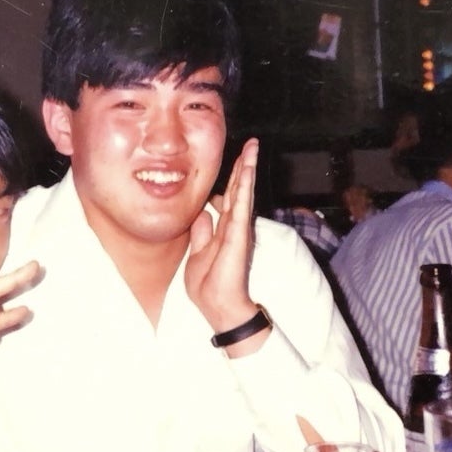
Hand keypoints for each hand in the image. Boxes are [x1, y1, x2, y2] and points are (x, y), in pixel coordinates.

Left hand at [184, 138, 259, 331]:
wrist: (219, 307)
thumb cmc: (209, 284)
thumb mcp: (198, 252)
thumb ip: (202, 231)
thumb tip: (202, 211)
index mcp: (224, 229)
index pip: (228, 198)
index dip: (231, 179)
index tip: (234, 160)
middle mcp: (233, 226)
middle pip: (238, 190)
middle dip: (243, 166)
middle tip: (250, 144)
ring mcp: (238, 228)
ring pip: (243, 192)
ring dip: (247, 169)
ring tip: (253, 147)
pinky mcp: (239, 234)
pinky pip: (242, 204)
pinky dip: (245, 185)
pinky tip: (248, 168)